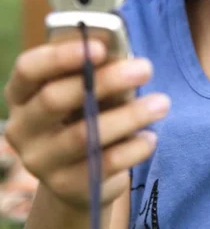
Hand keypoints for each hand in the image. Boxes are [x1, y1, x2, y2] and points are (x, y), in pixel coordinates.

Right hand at [4, 40, 169, 210]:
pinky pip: (103, 164)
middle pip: (55, 99)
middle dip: (105, 80)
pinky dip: (133, 148)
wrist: (79, 172)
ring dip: (128, 115)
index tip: (99, 47)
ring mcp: (41, 161)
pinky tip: (151, 137)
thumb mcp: (86, 87)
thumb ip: (96, 70)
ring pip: (83, 135)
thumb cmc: (86, 111)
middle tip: (146, 67)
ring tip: (162, 102)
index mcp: (22, 93)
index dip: (60, 56)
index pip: (28, 69)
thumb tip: (123, 55)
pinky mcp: (66, 187)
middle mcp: (23, 128)